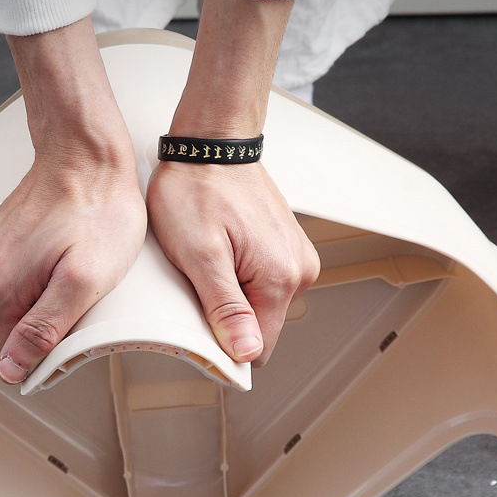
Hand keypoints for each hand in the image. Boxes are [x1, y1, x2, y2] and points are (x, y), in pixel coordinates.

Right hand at [0, 155, 145, 382]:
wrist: (86, 155)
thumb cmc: (96, 210)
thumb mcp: (85, 279)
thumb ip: (45, 329)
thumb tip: (12, 369)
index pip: (7, 358)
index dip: (43, 357)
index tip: (71, 333)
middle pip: (11, 331)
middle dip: (46, 325)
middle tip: (80, 294)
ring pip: (14, 305)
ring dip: (44, 298)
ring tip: (74, 270)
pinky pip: (15, 279)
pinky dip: (39, 276)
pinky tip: (62, 256)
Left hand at [147, 160, 318, 365]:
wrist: (210, 144)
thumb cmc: (197, 188)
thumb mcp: (199, 254)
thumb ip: (225, 308)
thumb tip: (247, 352)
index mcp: (281, 276)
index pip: (259, 348)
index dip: (226, 344)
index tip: (200, 319)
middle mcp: (299, 269)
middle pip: (259, 326)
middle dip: (226, 313)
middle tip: (199, 276)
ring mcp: (295, 256)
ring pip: (259, 304)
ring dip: (231, 291)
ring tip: (209, 256)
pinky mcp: (285, 246)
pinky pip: (261, 280)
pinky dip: (238, 273)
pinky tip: (220, 248)